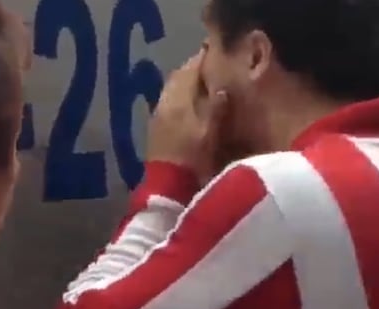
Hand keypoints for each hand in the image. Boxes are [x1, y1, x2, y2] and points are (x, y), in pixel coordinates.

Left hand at [147, 52, 230, 178]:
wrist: (168, 187)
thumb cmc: (194, 159)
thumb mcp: (211, 134)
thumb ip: (216, 109)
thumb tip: (222, 87)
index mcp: (180, 100)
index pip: (190, 70)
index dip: (202, 59)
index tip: (214, 50)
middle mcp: (165, 103)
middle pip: (178, 78)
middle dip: (192, 70)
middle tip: (208, 66)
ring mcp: (158, 117)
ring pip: (172, 91)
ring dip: (185, 84)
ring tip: (200, 85)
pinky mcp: (156, 130)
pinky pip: (169, 104)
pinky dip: (180, 99)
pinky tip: (189, 106)